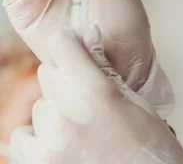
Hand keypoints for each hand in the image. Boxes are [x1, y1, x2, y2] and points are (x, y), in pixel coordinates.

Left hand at [9, 29, 182, 163]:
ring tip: (82, 128)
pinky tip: (64, 143)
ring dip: (56, 110)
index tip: (77, 51)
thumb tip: (88, 41)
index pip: (60, 44)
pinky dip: (39, 137)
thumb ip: (106, 72)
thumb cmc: (150, 149)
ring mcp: (49, 144)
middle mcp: (67, 115)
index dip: (71, 45)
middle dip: (66, 78)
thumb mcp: (136, 103)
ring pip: (40, 106)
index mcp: (96, 93)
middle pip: (48, 73)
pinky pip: (22, 137)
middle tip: (88, 97)